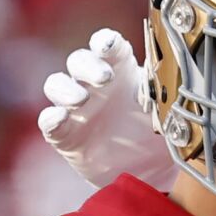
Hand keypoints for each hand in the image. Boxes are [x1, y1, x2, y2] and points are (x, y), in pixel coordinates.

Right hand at [38, 29, 174, 190]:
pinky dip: (51, 118)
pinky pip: (49, 122)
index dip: (105, 42)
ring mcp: (77, 109)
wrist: (149, 174)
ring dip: (66, 89)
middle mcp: (95, 85)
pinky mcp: (66, 134)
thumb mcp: (165, 115)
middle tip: (105, 78)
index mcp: (121, 72)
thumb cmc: (156, 135)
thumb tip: (164, 88)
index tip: (108, 46)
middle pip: (79, 61)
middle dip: (88, 66)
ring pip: (57, 85)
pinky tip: (60, 118)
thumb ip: (162, 98)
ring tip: (81, 100)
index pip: (107, 47)